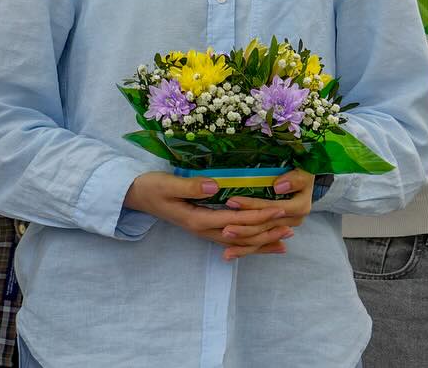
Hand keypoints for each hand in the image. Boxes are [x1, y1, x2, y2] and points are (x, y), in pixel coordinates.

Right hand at [122, 170, 310, 260]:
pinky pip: (232, 239)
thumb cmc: (151, 187)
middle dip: (266, 232)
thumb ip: (191, 187)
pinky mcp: (205, 227)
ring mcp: (204, 231)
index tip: (279, 210)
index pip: (235, 222)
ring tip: (285, 237)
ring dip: (262, 240)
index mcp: (197, 219)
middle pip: (241, 236)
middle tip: (291, 226)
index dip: (258, 217)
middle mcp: (204, 229)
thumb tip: (215, 187)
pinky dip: (251, 242)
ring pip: (239, 241)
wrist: (137, 197)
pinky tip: (265, 243)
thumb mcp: (167, 184)